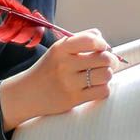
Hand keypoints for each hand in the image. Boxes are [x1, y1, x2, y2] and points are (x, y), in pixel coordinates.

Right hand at [5, 28, 121, 122]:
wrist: (27, 93)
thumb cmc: (49, 68)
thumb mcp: (58, 49)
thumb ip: (80, 40)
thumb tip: (103, 40)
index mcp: (61, 48)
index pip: (90, 40)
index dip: (102, 43)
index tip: (102, 48)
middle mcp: (65, 64)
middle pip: (103, 58)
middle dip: (111, 60)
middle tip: (109, 63)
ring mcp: (69, 83)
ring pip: (105, 75)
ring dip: (108, 75)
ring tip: (101, 75)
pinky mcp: (74, 99)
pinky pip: (102, 91)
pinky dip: (104, 88)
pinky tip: (96, 86)